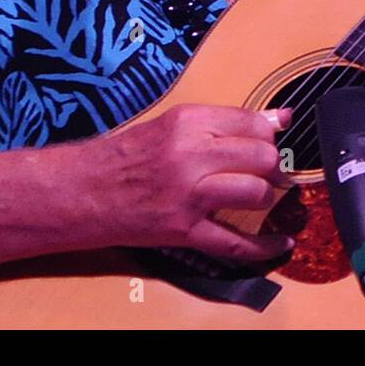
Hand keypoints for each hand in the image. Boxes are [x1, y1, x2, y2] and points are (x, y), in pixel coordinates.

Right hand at [76, 103, 294, 261]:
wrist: (85, 190)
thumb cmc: (127, 156)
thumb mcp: (173, 125)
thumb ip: (225, 122)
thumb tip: (279, 118)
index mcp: (188, 122)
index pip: (253, 123)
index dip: (269, 135)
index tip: (269, 143)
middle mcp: (190, 155)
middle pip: (262, 157)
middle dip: (273, 166)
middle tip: (268, 172)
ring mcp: (188, 195)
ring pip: (256, 193)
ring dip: (267, 197)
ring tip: (260, 197)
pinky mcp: (184, 230)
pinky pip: (236, 242)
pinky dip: (264, 246)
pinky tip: (279, 243)